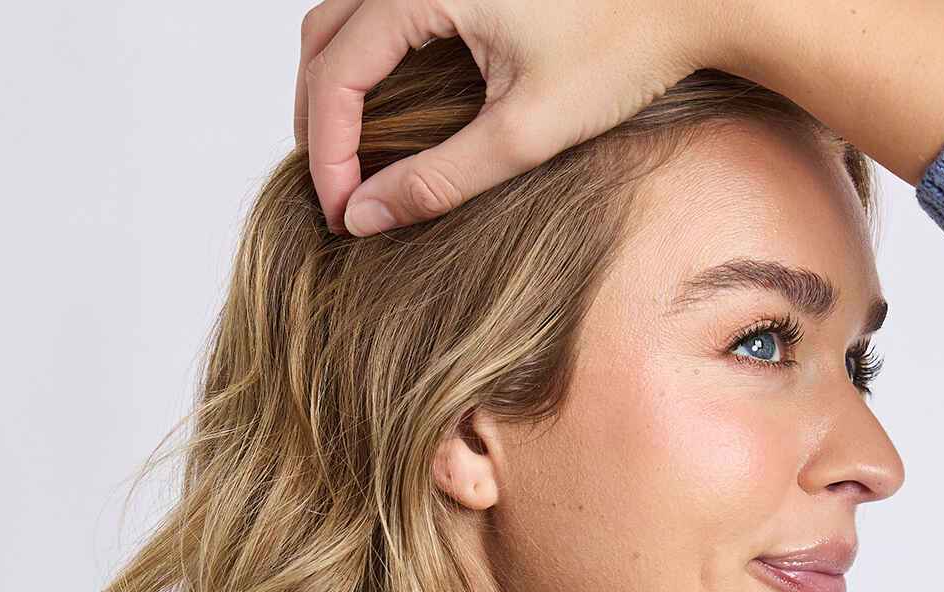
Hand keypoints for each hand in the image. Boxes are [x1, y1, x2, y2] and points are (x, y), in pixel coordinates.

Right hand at [295, 0, 744, 235]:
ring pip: (345, 20)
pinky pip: (382, 12)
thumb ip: (442, 179)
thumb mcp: (527, 132)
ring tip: (351, 164)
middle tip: (336, 196)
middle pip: (323, 38)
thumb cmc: (624, 49)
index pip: (337, 73)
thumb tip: (367, 219)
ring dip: (336, 90)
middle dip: (319, 121)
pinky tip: (384, 120)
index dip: (328, 152)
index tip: (340, 214)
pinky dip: (367, 64)